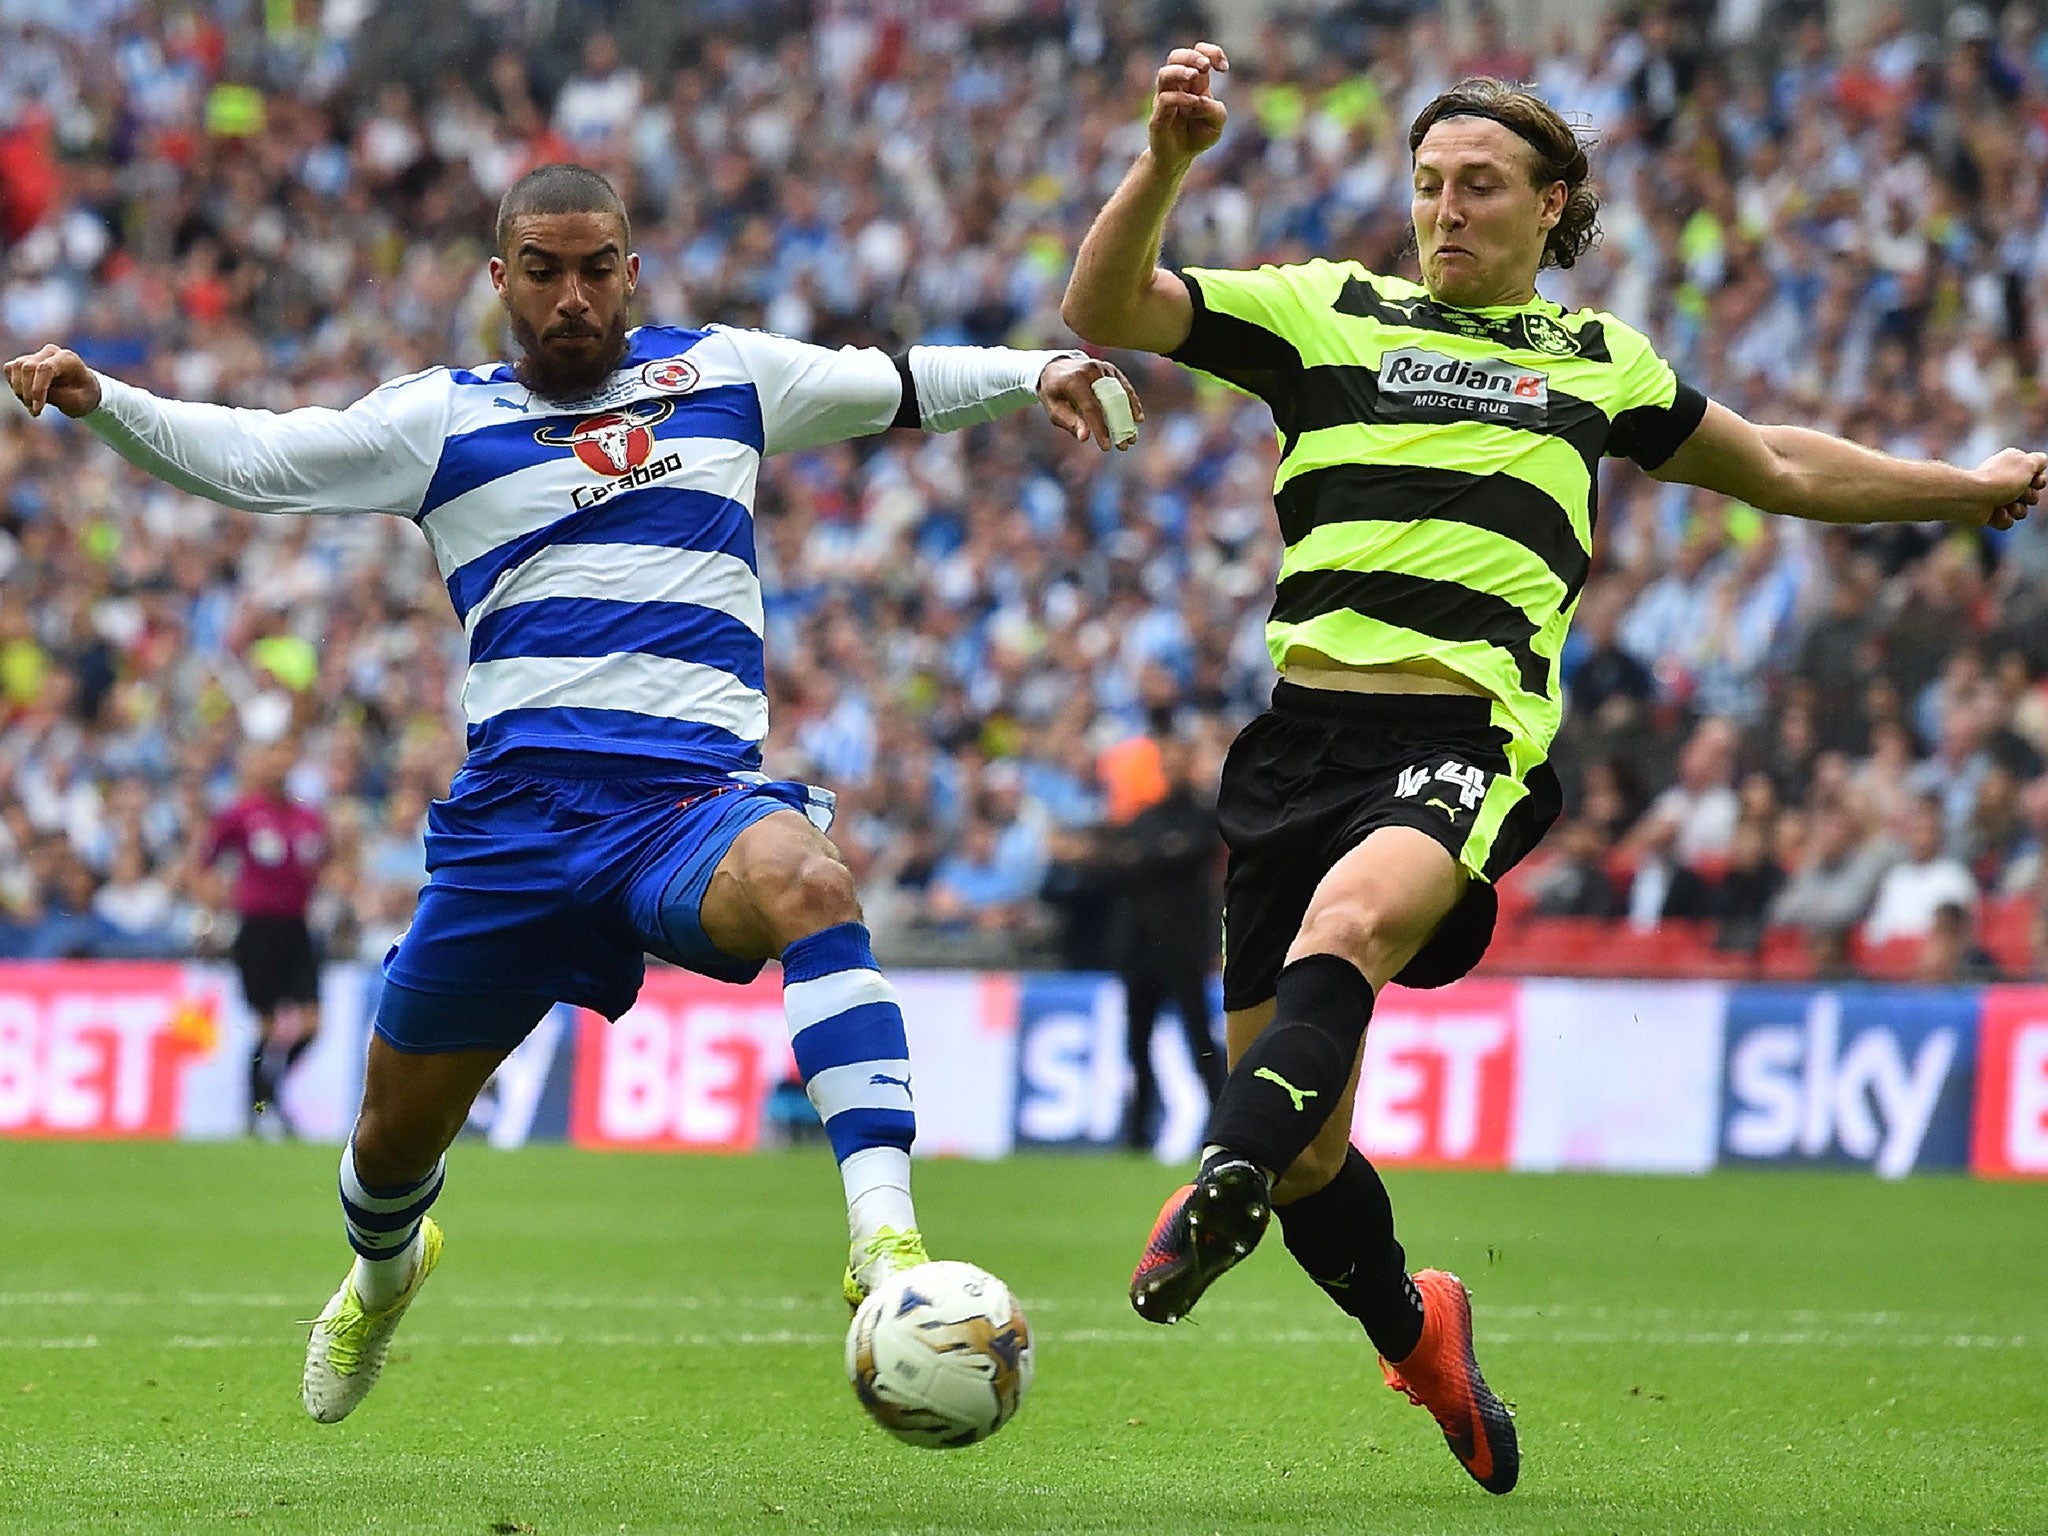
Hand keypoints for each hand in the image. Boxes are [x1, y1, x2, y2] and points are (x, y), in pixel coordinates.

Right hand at [4, 344, 102, 417]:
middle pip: (27, 367)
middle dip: (27, 392)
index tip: (37, 409)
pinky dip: (14, 384)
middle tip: (34, 410)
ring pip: (16, 367)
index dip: (37, 390)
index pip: (44, 368)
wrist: (84, 391)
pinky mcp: (26, 360)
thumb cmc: (83, 396)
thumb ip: (56, 395)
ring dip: (19, 390)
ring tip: (31, 406)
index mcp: (67, 359)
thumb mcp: (77, 402)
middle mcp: (51, 352)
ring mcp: (37, 354)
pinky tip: (26, 396)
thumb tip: (31, 392)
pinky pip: (10, 369)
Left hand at [1037, 355, 1143, 450]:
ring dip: (1129, 416)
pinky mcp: (1111, 369)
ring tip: (1132, 437)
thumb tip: (1085, 437)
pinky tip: (1137, 418)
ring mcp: (1102, 368)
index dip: (1100, 428)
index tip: (1106, 446)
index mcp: (1074, 380)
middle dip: (1119, 425)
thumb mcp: (1054, 408)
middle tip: (1124, 446)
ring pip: (1121, 394)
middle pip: (1110, 400)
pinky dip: (1132, 402)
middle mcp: (1090, 370)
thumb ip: (1069, 422)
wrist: (1056, 367)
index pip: (1091, 407)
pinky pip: (1125, 387)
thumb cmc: (1054, 392)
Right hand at [1149, 43, 1228, 167]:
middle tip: (1206, 66)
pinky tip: (1193, 104)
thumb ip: (1215, 110)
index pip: (1197, 53)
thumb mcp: (1217, 124)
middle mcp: (1176, 87)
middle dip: (1192, 56)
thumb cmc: (1197, 136)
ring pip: (1164, 73)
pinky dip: (1181, 98)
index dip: (1211, 52)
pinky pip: (1165, 99)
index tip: (1224, 68)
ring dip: (1181, 71)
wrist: (1177, 159)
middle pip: (1175, 56)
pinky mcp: (1158, 116)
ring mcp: (1164, 100)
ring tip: (1194, 76)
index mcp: (1193, 83)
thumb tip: (1200, 100)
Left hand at [1972, 447, 2046, 530]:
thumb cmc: (2002, 479)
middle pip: (2031, 495)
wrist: (1973, 498)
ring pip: (2021, 510)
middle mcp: (2004, 479)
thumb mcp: (2027, 463)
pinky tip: (1995, 512)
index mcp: (2012, 464)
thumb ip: (2039, 460)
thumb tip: (2040, 460)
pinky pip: (2007, 521)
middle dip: (2029, 496)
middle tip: (2019, 493)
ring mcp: (1995, 497)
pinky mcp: (1988, 513)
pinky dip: (2003, 518)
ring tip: (2006, 504)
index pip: (2037, 477)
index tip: (2034, 482)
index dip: (2039, 481)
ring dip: (2018, 509)